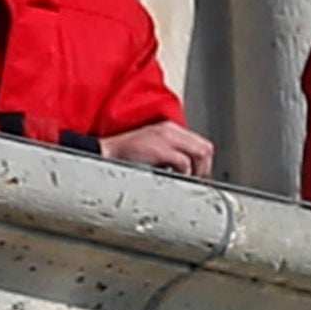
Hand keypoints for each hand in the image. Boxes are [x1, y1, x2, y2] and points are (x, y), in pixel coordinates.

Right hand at [101, 120, 215, 179]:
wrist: (105, 154)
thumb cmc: (126, 155)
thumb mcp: (153, 148)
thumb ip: (172, 152)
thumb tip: (190, 169)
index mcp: (169, 129)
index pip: (200, 143)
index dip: (204, 162)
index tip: (200, 175)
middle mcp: (170, 130)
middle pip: (205, 148)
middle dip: (205, 168)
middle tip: (197, 180)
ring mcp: (165, 138)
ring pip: (199, 154)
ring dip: (197, 171)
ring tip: (189, 180)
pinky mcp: (160, 149)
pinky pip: (184, 163)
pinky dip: (185, 174)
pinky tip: (176, 178)